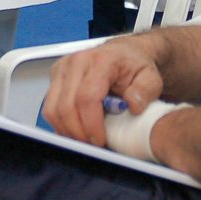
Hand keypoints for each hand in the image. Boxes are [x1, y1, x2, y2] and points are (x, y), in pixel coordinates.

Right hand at [42, 36, 165, 147]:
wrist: (124, 54)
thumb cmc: (133, 65)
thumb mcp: (150, 77)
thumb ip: (145, 91)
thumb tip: (133, 105)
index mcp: (100, 60)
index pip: (86, 97)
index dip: (91, 124)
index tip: (99, 140)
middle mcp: (76, 62)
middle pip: (65, 106)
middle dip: (77, 132)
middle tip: (92, 145)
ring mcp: (62, 69)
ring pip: (52, 109)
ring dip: (66, 130)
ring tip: (85, 138)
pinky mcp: (55, 78)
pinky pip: (49, 108)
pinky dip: (60, 124)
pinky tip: (77, 129)